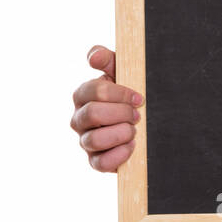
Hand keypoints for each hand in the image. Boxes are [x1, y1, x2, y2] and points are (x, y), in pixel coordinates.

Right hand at [70, 45, 141, 172]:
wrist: (142, 122)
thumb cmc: (128, 96)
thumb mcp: (120, 73)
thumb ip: (107, 59)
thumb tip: (94, 57)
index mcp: (83, 95)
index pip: (94, 90)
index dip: (120, 94)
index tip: (139, 98)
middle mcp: (79, 119)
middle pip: (93, 114)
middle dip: (121, 113)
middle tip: (137, 115)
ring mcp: (85, 141)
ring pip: (94, 140)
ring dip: (121, 133)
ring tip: (134, 130)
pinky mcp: (95, 161)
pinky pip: (101, 163)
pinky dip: (119, 155)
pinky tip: (132, 146)